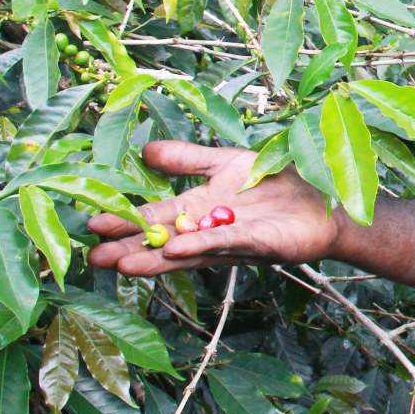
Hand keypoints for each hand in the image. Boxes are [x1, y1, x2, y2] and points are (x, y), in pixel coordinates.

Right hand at [86, 141, 338, 276]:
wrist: (322, 200)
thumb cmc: (274, 182)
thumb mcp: (224, 162)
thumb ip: (186, 158)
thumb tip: (143, 149)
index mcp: (197, 209)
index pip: (155, 217)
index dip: (125, 222)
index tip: (92, 226)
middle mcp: (208, 230)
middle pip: (163, 242)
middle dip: (130, 248)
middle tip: (94, 258)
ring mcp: (231, 240)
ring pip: (187, 251)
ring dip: (155, 258)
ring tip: (122, 263)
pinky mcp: (258, 243)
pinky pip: (225, 244)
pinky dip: (200, 246)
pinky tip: (175, 250)